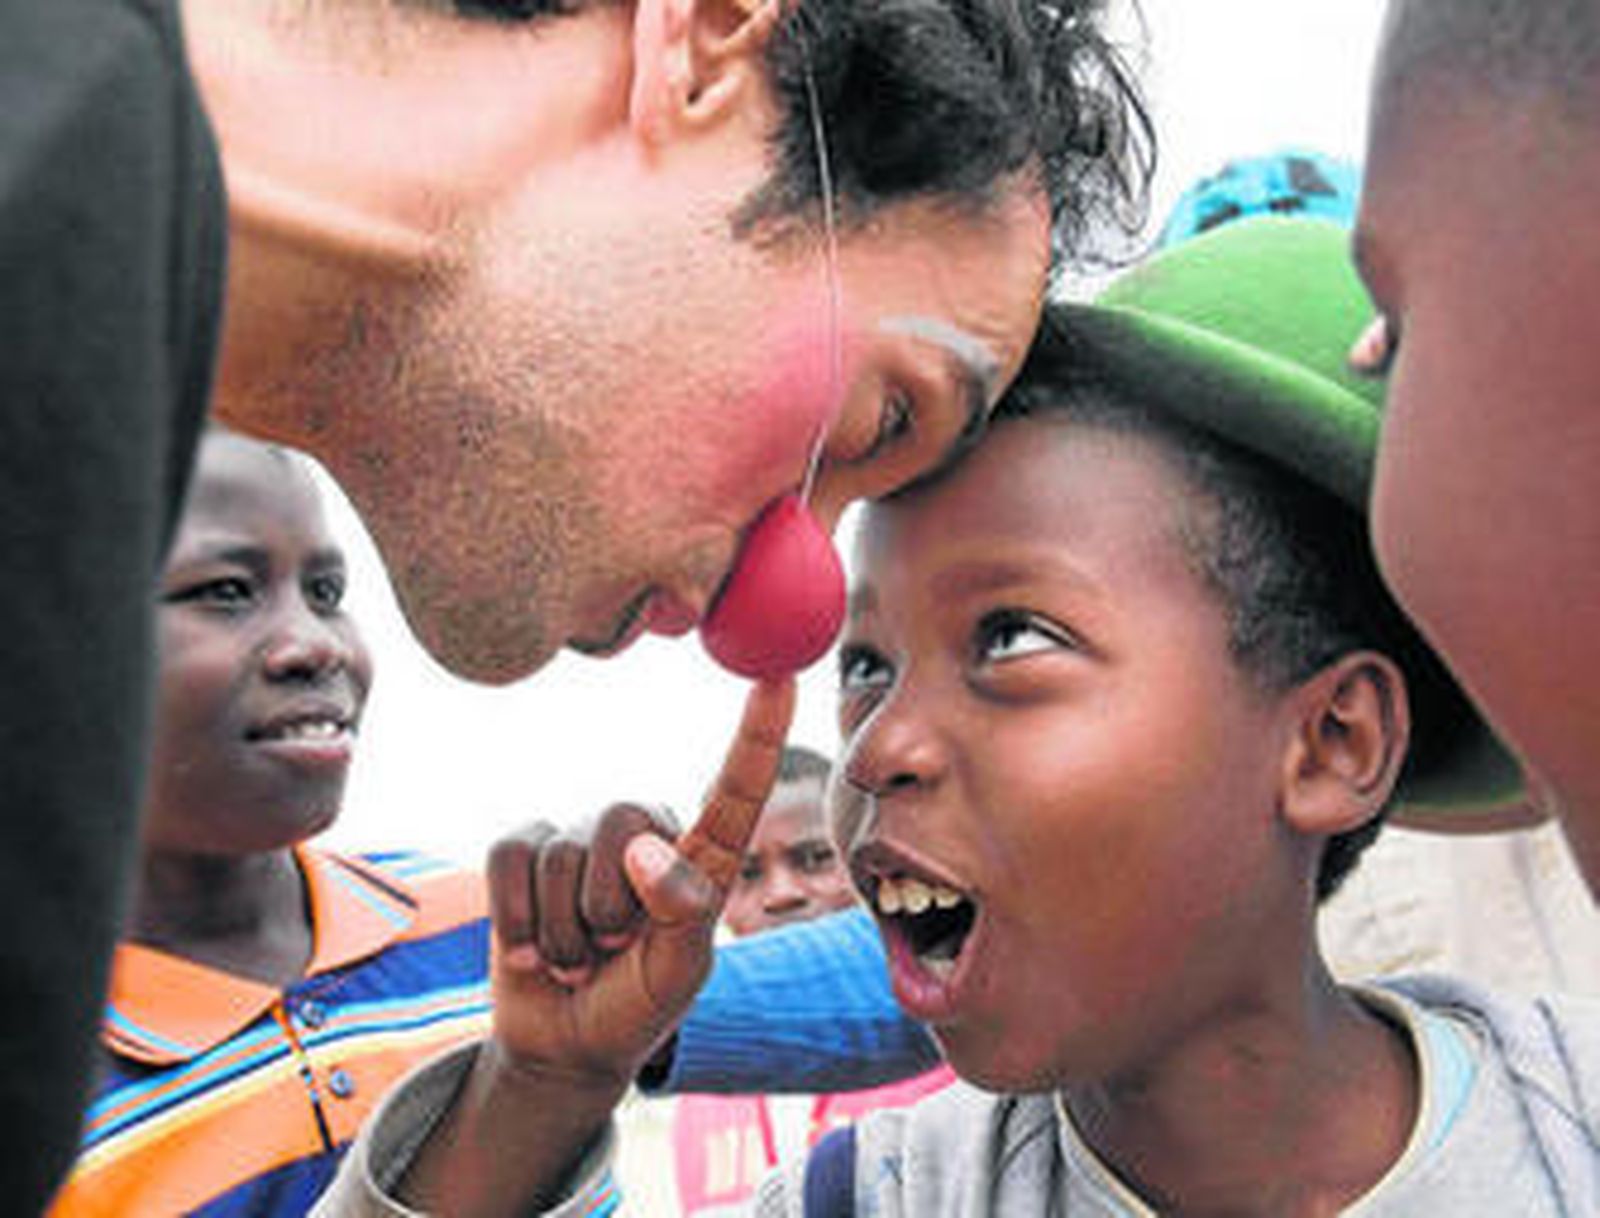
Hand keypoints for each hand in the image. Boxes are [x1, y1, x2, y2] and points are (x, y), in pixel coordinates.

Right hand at [398, 679, 795, 1215]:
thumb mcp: (680, 974)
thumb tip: (645, 847)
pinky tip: (532, 950)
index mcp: (704, 858)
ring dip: (564, 928)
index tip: (779, 678)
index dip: (758, 732)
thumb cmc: (639, 1005)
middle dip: (609, 905)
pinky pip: (512, 858)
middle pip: (623, 819)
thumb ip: (681, 911)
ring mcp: (584, 840)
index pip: (736, 788)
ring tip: (578, 958)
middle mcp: (648, 834)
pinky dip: (518, 916)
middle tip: (610, 951)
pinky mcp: (527, 850)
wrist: (566, 1044)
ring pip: (564, 852)